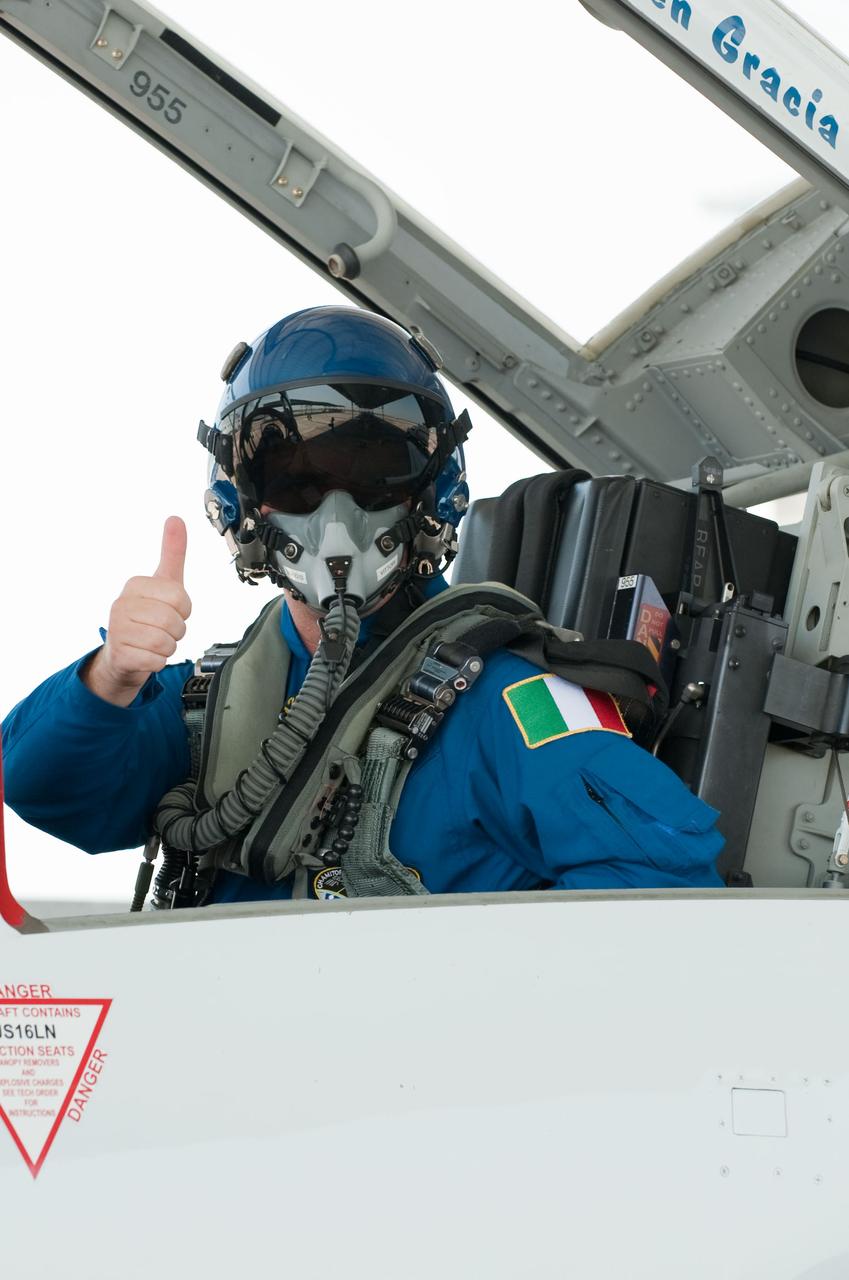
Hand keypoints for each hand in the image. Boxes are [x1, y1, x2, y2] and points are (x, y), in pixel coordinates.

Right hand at [83, 517, 191, 706]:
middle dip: (176, 630)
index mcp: (135, 584)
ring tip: (154, 642)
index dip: (183, 610)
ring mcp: (117, 630)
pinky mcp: (120, 654)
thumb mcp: (163, 583)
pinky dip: (157, 662)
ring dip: (168, 647)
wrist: (123, 655)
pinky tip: (146, 655)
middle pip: (174, 621)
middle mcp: (121, 604)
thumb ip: (172, 552)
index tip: (170, 610)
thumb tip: (176, 519)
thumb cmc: (147, 616)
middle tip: (162, 629)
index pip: (180, 597)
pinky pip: (156, 661)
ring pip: (166, 642)